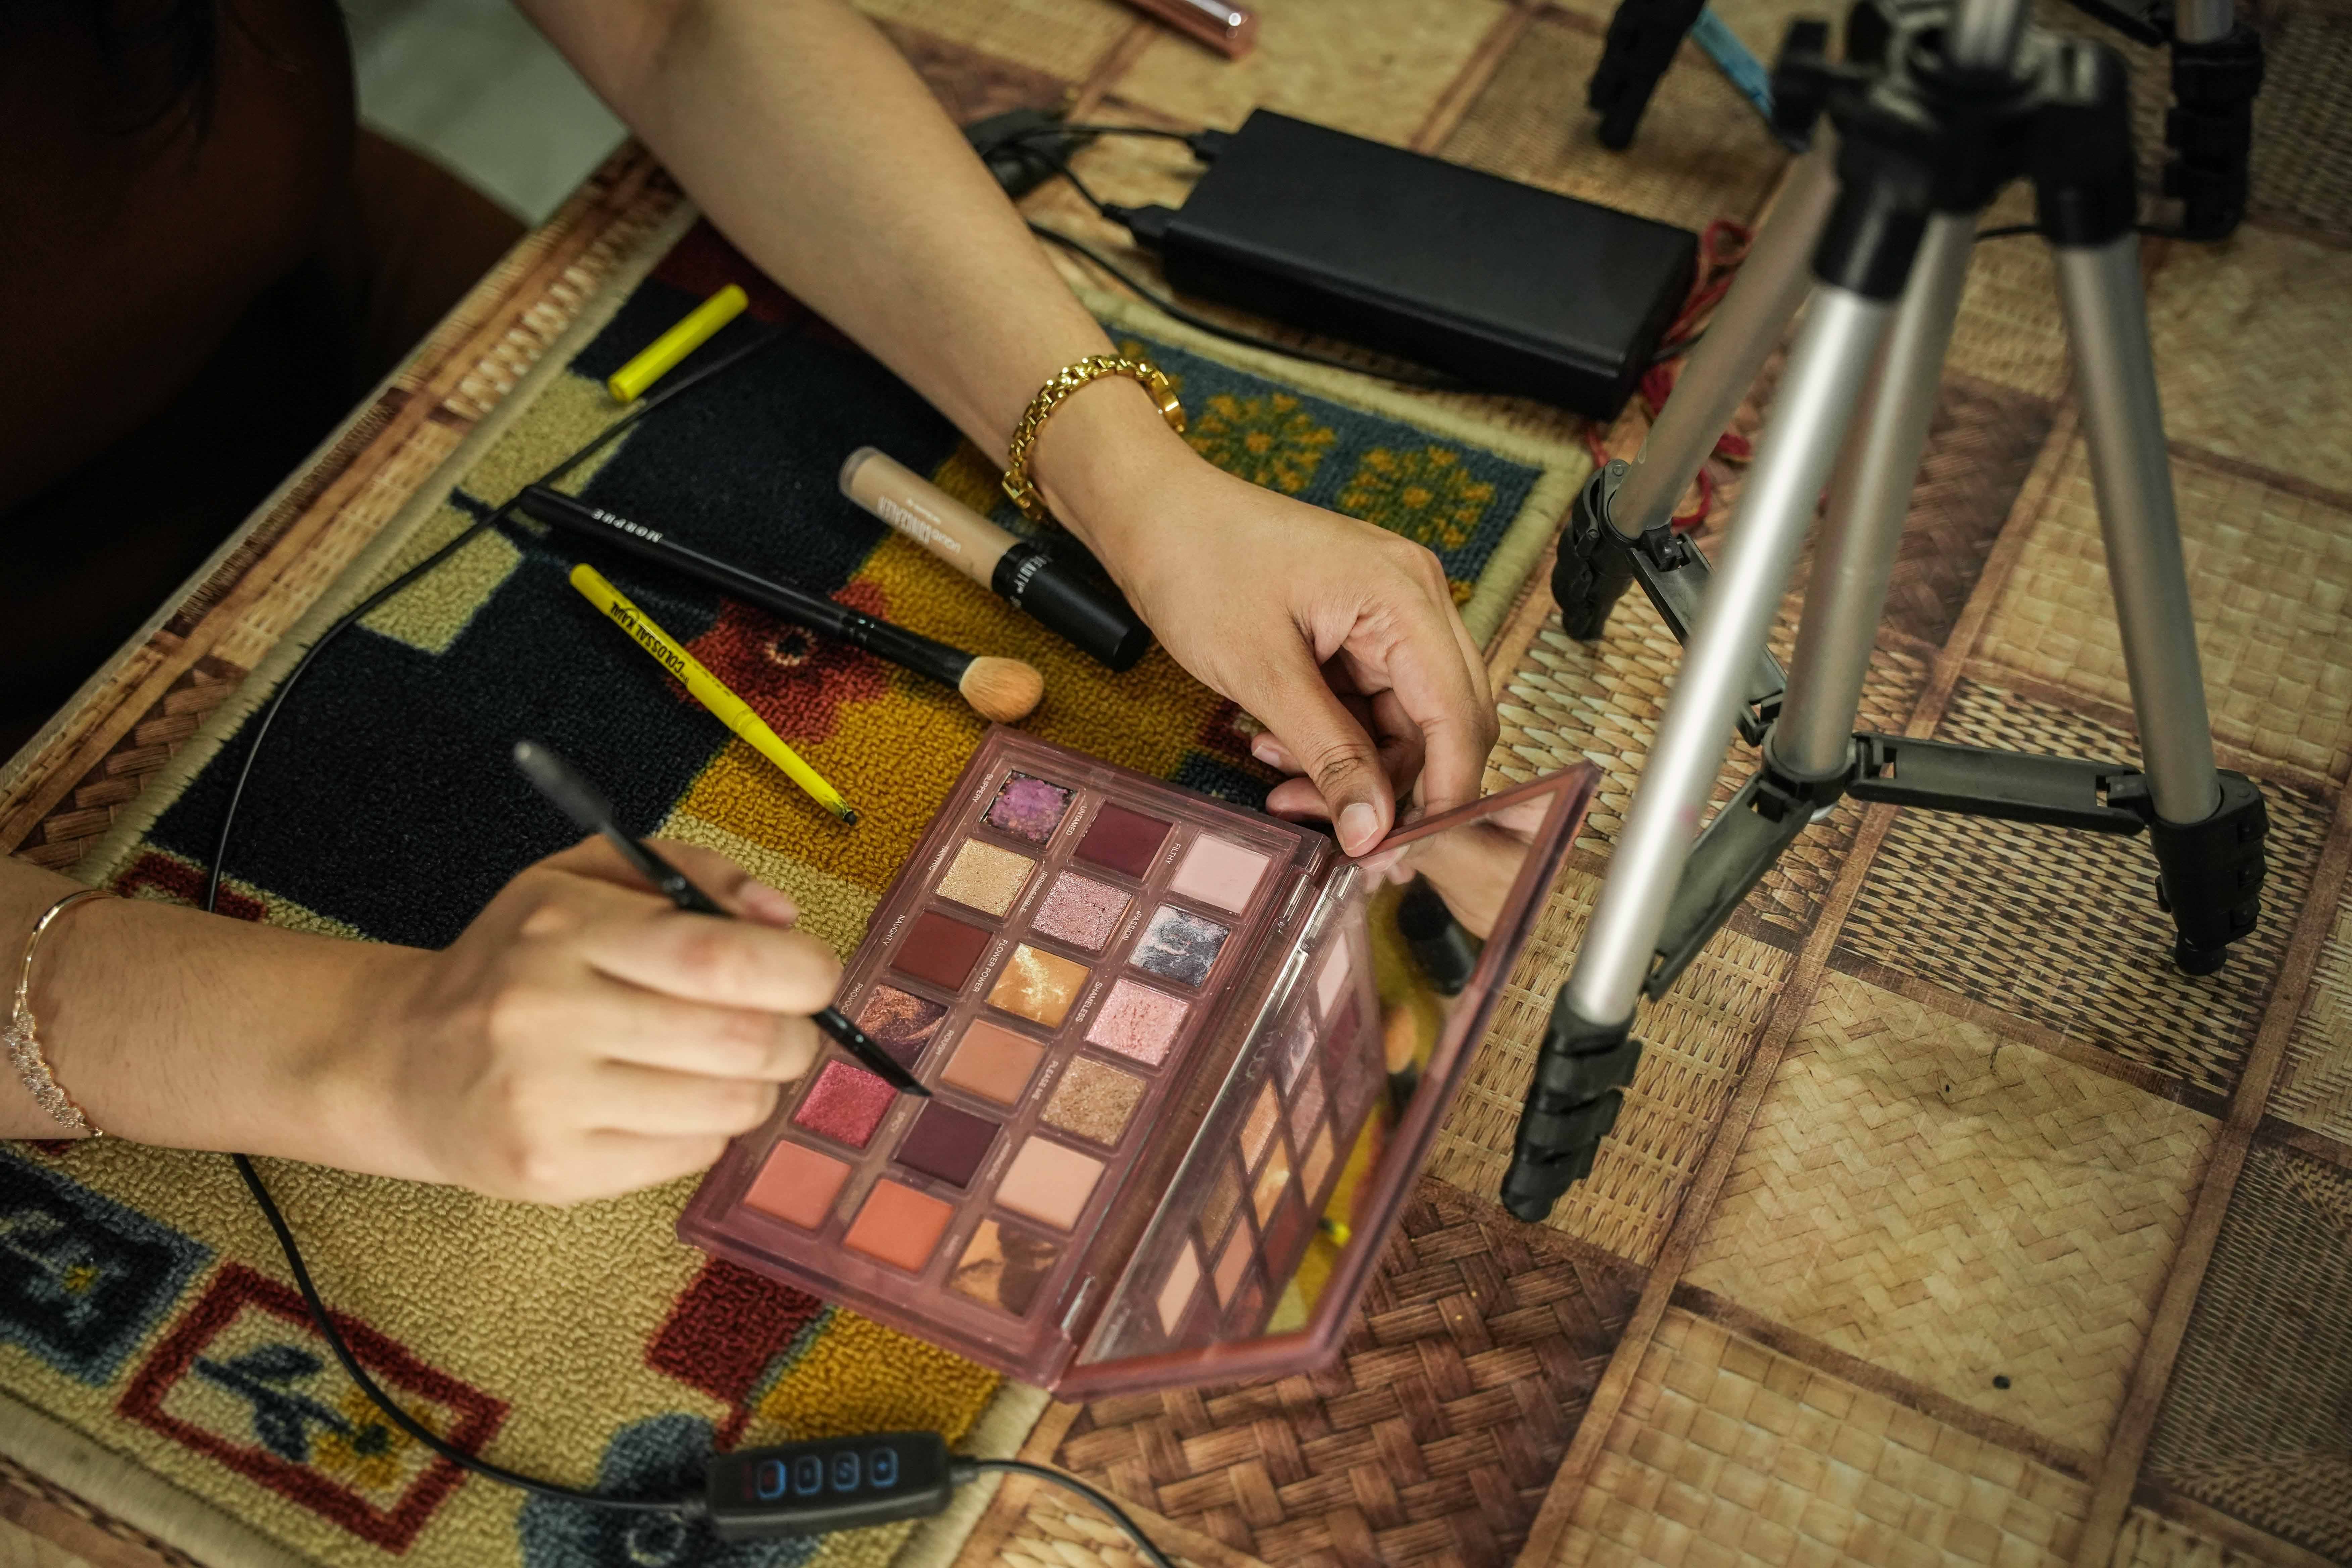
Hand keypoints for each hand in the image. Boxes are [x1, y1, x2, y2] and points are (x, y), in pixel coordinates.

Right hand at [362, 837, 836, 1204]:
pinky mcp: (551, 1170)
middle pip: (741, 1040)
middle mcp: (550, 1013)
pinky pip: (690, 1155)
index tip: (815, 976)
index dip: (799, 971)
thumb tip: (784, 917)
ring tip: (726, 1065)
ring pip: (728, 1107)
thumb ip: (694, 875)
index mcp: (567, 928)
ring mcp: (546, 1100)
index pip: (719, 957)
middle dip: (795, 1037)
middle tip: (785, 1030)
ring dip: (757, 1088)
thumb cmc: (519, 960)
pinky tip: (670, 1103)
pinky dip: (707, 1130)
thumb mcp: (587, 877)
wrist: (403, 1059)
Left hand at [1062, 441, 1497, 853]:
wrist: (1153, 514)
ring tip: (1282, 784)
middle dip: (1391, 787)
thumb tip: (1374, 831)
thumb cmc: (1199, 566)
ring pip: (1403, 723)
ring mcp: (1389, 612)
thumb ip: (1329, 754)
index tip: (1404, 853)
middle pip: (1442, 724)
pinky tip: (1277, 747)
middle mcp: (1414, 600)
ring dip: (1351, 768)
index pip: (1459, 717)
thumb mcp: (1262, 673)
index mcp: (1404, 596)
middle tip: (1337, 835)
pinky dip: (1332, 739)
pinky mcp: (1359, 627)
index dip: (1444, 795)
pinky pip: (1369, 704)